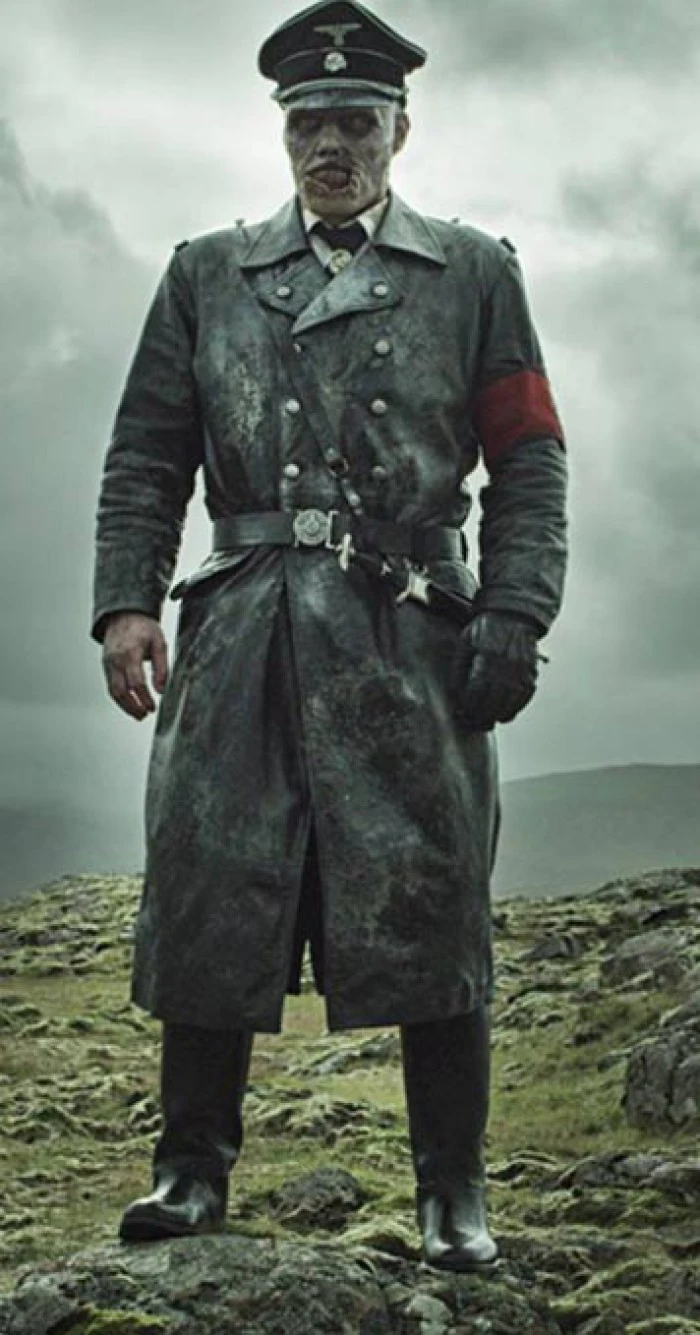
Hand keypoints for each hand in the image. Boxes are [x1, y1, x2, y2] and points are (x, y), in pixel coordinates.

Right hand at [102, 613, 168, 720]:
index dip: (144, 698)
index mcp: (130, 653)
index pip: (136, 682)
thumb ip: (161, 667)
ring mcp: (108, 663)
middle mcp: (115, 660)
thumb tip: (161, 690)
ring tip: (138, 714)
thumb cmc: (143, 627)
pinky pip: (111, 685)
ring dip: (125, 706)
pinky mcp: (105, 665)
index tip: (152, 707)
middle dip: (132, 707)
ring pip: (113, 691)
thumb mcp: (159, 643)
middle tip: (144, 715)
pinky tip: (130, 703)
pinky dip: (120, 697)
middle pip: (120, 691)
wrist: (123, 614)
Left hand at [451, 611, 539, 729]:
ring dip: (496, 715)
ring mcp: (522, 669)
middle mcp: (508, 662)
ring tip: (485, 721)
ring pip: (510, 702)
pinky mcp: (531, 673)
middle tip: (471, 721)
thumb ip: (459, 667)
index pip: (478, 686)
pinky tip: (503, 714)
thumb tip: (455, 693)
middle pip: (494, 698)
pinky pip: (524, 698)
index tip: (462, 710)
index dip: (469, 703)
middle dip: (481, 714)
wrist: (513, 616)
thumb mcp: (466, 642)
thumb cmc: (486, 629)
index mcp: (488, 652)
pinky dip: (514, 709)